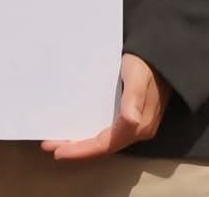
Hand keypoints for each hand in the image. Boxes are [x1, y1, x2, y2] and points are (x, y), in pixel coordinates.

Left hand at [41, 53, 168, 159]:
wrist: (160, 58)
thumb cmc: (146, 64)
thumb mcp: (138, 77)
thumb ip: (134, 98)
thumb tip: (129, 121)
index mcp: (138, 125)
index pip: (105, 145)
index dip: (81, 150)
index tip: (57, 151)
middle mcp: (136, 129)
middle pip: (102, 146)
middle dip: (76, 149)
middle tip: (48, 146)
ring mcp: (133, 124)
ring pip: (104, 141)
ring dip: (80, 143)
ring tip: (56, 140)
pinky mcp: (129, 117)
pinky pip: (106, 132)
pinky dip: (88, 134)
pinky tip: (75, 128)